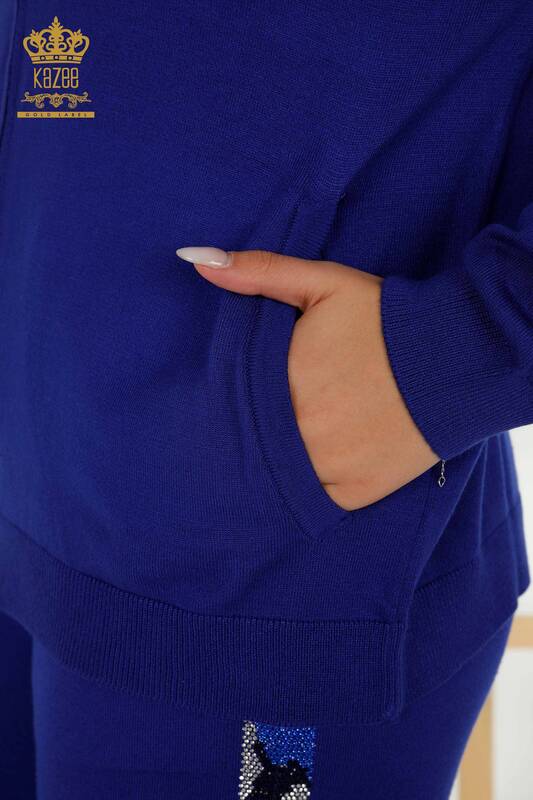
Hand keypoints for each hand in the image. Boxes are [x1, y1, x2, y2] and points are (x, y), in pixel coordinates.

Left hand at [177, 246, 439, 510]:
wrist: (459, 356)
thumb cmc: (386, 318)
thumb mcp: (323, 283)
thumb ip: (259, 273)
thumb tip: (194, 259)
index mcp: (282, 386)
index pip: (232, 404)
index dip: (232, 402)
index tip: (240, 398)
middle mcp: (300, 435)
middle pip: (254, 442)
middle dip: (256, 431)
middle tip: (272, 420)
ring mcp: (328, 469)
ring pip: (280, 475)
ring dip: (279, 461)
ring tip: (299, 437)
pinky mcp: (355, 493)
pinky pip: (315, 498)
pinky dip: (312, 483)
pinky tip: (322, 458)